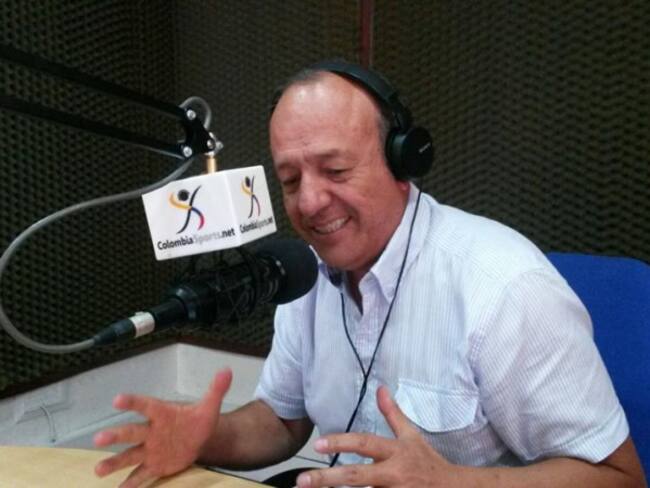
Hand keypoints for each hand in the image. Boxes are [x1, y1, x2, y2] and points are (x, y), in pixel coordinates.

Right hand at [93, 368, 232, 487]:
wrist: (198, 439)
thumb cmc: (197, 419)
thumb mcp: (209, 406)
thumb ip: (216, 390)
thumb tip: (227, 371)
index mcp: (162, 413)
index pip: (146, 405)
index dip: (132, 402)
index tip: (117, 399)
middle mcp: (151, 431)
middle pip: (132, 432)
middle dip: (116, 435)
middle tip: (99, 438)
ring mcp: (150, 450)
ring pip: (129, 456)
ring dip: (114, 462)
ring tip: (98, 470)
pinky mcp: (153, 466)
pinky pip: (140, 475)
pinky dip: (130, 484)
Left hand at [296, 385, 462, 487]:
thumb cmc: (428, 463)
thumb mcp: (412, 437)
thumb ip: (393, 415)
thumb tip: (380, 389)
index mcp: (395, 452)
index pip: (365, 444)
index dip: (341, 442)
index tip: (318, 444)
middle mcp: (393, 474)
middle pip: (357, 476)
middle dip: (328, 478)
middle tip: (302, 481)